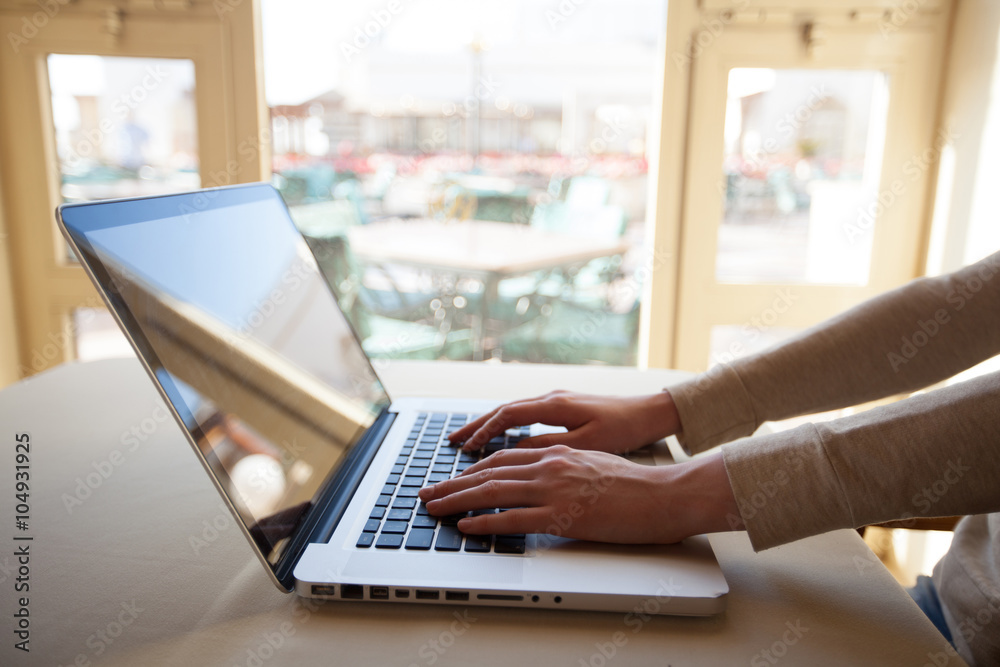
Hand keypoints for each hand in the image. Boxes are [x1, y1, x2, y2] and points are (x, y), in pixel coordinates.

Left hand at [417, 446, 740, 543]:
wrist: (663, 494)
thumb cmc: (635, 484)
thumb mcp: (593, 462)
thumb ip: (564, 466)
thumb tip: (543, 476)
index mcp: (557, 452)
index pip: (503, 457)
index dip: (473, 468)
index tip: (453, 477)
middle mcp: (549, 464)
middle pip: (489, 471)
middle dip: (453, 483)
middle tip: (428, 493)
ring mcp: (553, 489)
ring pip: (492, 491)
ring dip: (457, 500)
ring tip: (434, 508)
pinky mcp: (561, 516)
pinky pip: (512, 518)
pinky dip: (484, 522)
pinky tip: (466, 526)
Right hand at [448, 390, 680, 453]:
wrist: (652, 412)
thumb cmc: (625, 429)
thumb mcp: (588, 445)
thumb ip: (551, 448)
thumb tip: (517, 453)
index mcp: (556, 405)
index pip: (508, 416)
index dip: (484, 433)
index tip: (465, 449)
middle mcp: (552, 398)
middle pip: (503, 411)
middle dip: (476, 427)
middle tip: (452, 442)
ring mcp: (557, 400)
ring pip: (512, 411)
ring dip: (488, 425)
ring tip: (467, 440)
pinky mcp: (564, 407)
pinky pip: (525, 414)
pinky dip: (506, 425)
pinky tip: (500, 438)